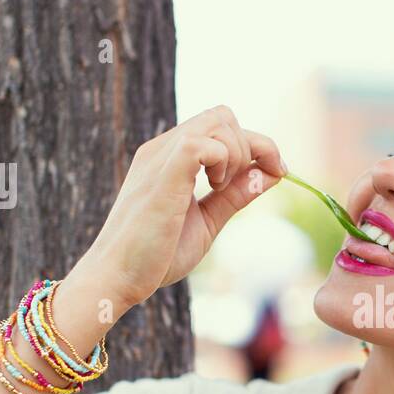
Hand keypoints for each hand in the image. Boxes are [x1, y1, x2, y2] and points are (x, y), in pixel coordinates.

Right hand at [87, 105, 287, 310]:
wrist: (116, 278)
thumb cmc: (155, 255)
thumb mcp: (207, 220)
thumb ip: (235, 196)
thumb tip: (271, 173)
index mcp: (171, 157)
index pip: (222, 125)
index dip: (257, 145)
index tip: (276, 171)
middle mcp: (164, 148)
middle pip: (223, 115)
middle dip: (251, 146)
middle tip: (241, 186)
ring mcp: (161, 157)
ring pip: (218, 120)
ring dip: (237, 154)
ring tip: (219, 190)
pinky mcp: (163, 175)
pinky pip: (202, 143)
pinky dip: (223, 161)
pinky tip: (212, 188)